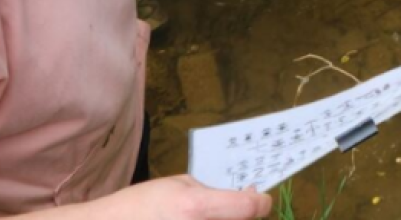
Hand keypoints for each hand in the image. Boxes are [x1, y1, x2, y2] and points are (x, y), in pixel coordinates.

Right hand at [89, 176, 271, 219]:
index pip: (251, 208)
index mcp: (196, 208)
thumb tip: (244, 195)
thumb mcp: (177, 185)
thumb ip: (212, 192)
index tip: (259, 197)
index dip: (261, 201)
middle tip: (238, 207)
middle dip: (243, 216)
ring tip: (212, 215)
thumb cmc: (139, 205)